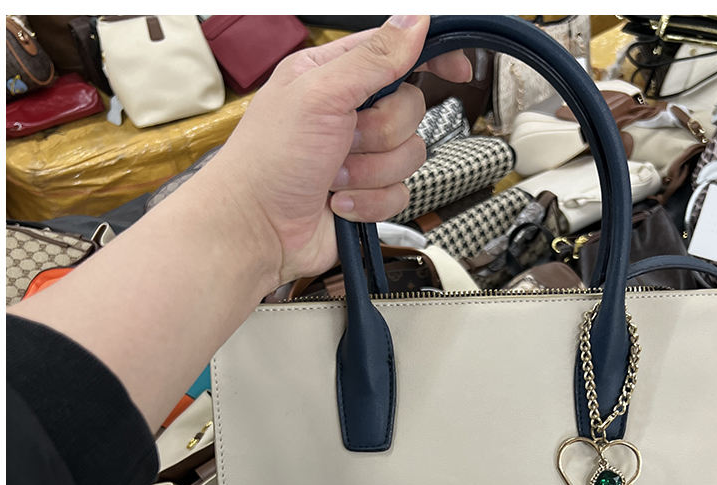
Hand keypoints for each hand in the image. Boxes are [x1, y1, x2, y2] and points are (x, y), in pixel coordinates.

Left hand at [203, 15, 470, 284]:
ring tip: (332, 178)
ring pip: (410, 156)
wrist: (257, 230)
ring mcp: (361, 157)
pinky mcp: (369, 195)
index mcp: (335, 75)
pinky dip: (370, 203)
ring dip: (370, 173)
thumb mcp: (319, 94)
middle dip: (379, 134)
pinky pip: (400, 195)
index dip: (432, 56)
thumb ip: (372, 58)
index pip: (398, 52)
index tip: (459, 69)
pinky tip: (338, 204)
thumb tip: (414, 19)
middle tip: (342, 143)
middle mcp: (351, 112)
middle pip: (411, 110)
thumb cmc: (268, 160)